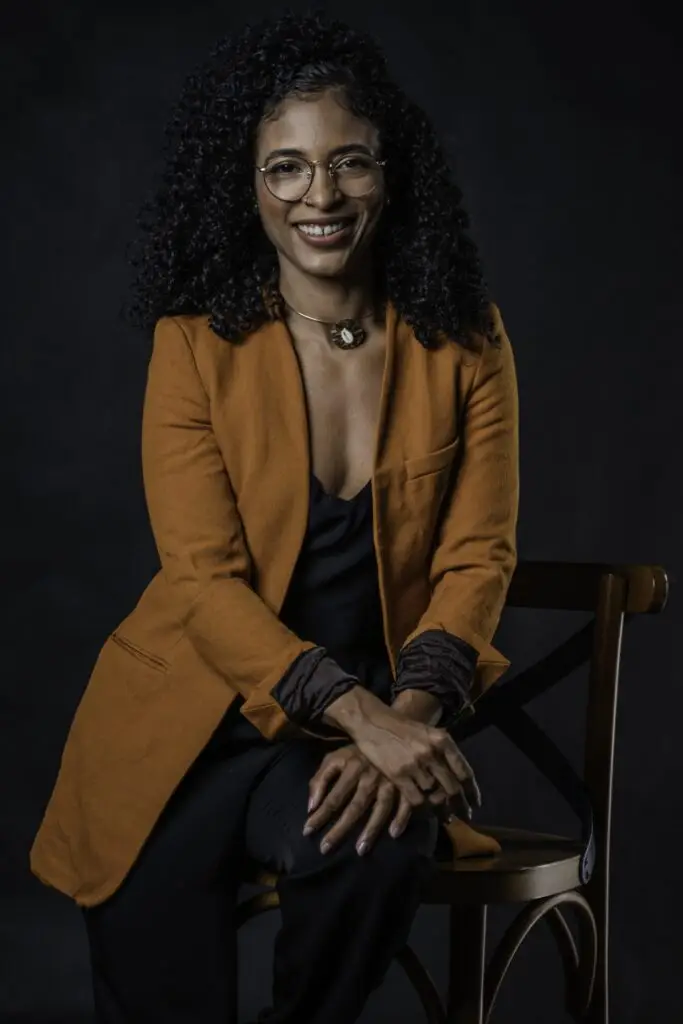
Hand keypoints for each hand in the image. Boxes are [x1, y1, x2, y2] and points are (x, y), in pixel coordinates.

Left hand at [303, 744, 413, 855]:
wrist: (387, 733)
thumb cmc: (356, 752)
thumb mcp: (335, 758)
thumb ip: (320, 779)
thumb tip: (311, 806)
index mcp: (351, 769)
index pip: (333, 797)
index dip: (320, 815)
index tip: (307, 831)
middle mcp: (370, 777)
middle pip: (354, 807)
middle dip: (340, 829)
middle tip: (326, 849)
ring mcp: (389, 781)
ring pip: (380, 808)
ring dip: (371, 829)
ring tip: (360, 850)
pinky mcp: (405, 783)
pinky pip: (406, 803)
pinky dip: (401, 818)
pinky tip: (394, 833)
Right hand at [335, 697, 479, 816]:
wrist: (372, 721)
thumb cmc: (401, 726)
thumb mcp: (427, 732)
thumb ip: (442, 752)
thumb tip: (456, 776)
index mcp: (442, 740)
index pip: (464, 771)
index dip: (472, 791)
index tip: (476, 803)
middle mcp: (431, 753)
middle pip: (452, 787)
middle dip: (460, 805)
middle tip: (464, 816)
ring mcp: (414, 765)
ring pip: (434, 796)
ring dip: (441, 809)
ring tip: (445, 817)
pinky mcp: (398, 775)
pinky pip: (416, 799)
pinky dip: (422, 809)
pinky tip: (425, 814)